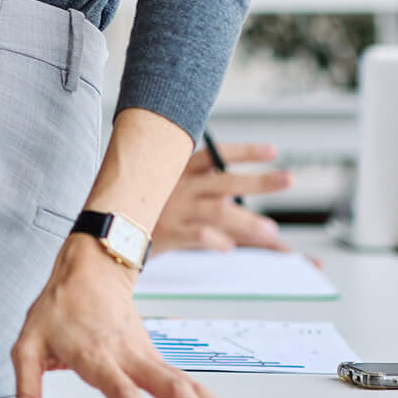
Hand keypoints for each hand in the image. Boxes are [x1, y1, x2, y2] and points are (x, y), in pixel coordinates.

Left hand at [8, 236, 261, 397]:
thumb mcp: (28, 344)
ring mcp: (148, 355)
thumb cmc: (57, 305)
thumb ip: (26, 389)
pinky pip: (189, 383)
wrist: (91, 264)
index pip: (123, 390)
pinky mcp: (156, 357)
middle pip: (173, 389)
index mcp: (97, 354)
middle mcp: (130, 355)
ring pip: (190, 385)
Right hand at [150, 143, 292, 254]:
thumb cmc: (144, 206)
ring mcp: (175, 210)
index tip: (272, 150)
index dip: (244, 151)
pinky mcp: (167, 234)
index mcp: (181, 170)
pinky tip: (229, 247)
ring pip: (217, 212)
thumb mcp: (166, 187)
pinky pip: (196, 235)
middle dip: (260, 182)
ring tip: (270, 230)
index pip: (216, 154)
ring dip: (247, 221)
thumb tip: (237, 204)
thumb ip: (200, 192)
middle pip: (226, 182)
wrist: (109, 225)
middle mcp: (182, 187)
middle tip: (288, 179)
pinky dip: (214, 240)